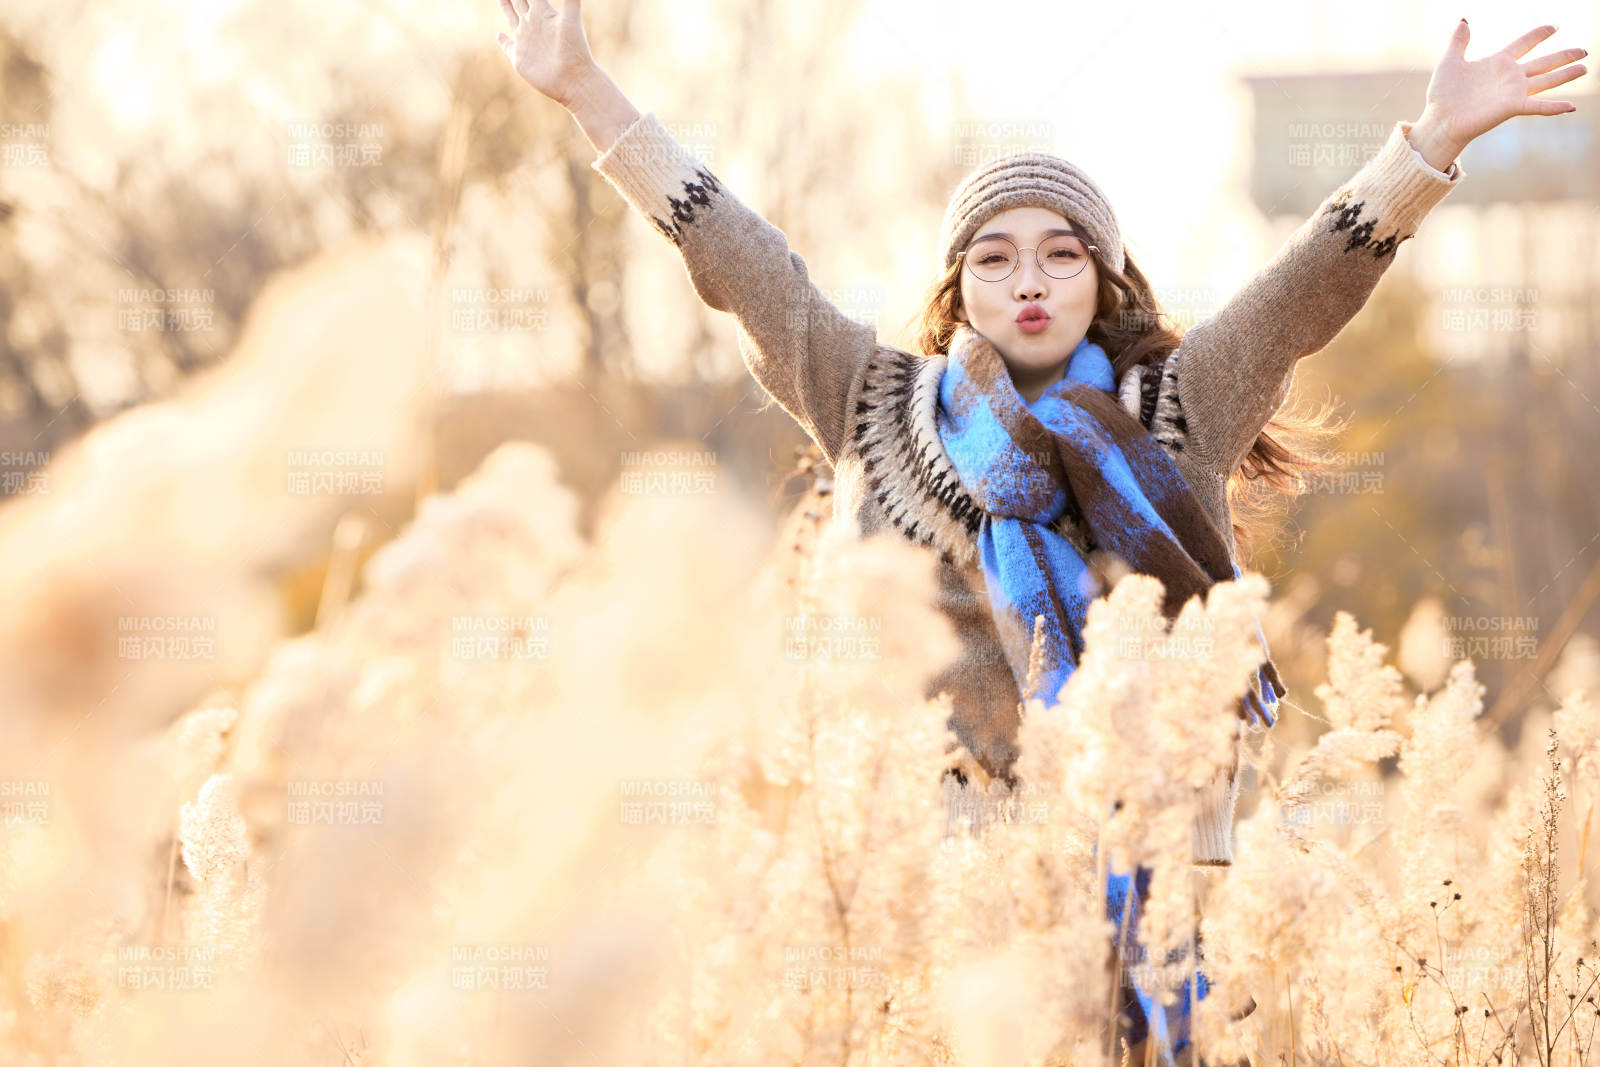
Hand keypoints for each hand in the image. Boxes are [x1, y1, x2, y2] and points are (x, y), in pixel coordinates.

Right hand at [495, 0, 597, 108]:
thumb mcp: (570, 20)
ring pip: (512, 18)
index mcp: (543, 13)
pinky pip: (508, 46)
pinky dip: (503, 41)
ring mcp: (525, 41)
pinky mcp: (519, 58)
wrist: (574, 80)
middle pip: (519, 1)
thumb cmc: (574, 51)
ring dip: (506, 7)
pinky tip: (500, 35)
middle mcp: (533, 24)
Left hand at [1417, 21, 1587, 155]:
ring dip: (1566, 75)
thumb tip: (1464, 20)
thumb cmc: (1442, 94)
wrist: (1439, 120)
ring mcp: (1513, 92)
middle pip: (1543, 63)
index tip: (1554, 26)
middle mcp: (1510, 77)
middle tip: (1584, 50)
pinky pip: (1538, 106)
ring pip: (1547, 80)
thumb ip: (1458, 41)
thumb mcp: (1450, 62)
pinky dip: (1554, 107)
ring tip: (1584, 68)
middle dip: (1564, 56)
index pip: (1524, 43)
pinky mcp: (1512, 107)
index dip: (1539, 34)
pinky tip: (1571, 107)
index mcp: (1498, 62)